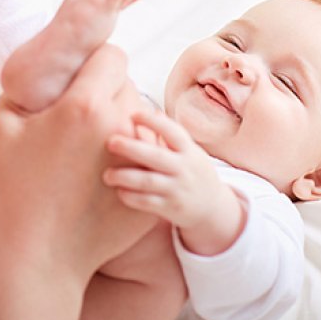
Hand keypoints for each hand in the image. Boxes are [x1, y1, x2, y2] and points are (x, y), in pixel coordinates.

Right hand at [0, 44, 157, 280]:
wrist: (41, 257)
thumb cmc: (16, 191)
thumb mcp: (2, 127)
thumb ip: (25, 85)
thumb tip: (45, 64)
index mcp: (84, 106)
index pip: (111, 55)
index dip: (94, 60)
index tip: (81, 75)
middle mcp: (120, 126)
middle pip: (126, 85)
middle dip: (105, 92)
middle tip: (78, 118)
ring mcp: (141, 160)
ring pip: (139, 118)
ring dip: (120, 123)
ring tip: (89, 149)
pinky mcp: (150, 186)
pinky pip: (147, 154)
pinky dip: (132, 156)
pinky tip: (101, 174)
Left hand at [103, 109, 227, 229]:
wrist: (213, 207)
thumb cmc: (194, 172)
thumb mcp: (190, 151)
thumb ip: (171, 135)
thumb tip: (152, 111)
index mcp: (189, 151)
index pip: (172, 132)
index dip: (153, 122)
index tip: (132, 115)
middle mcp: (184, 169)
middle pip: (156, 156)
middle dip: (132, 148)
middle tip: (111, 142)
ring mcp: (178, 189)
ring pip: (149, 182)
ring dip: (126, 177)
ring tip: (108, 174)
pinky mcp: (171, 208)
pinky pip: (149, 203)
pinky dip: (132, 198)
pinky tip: (119, 192)